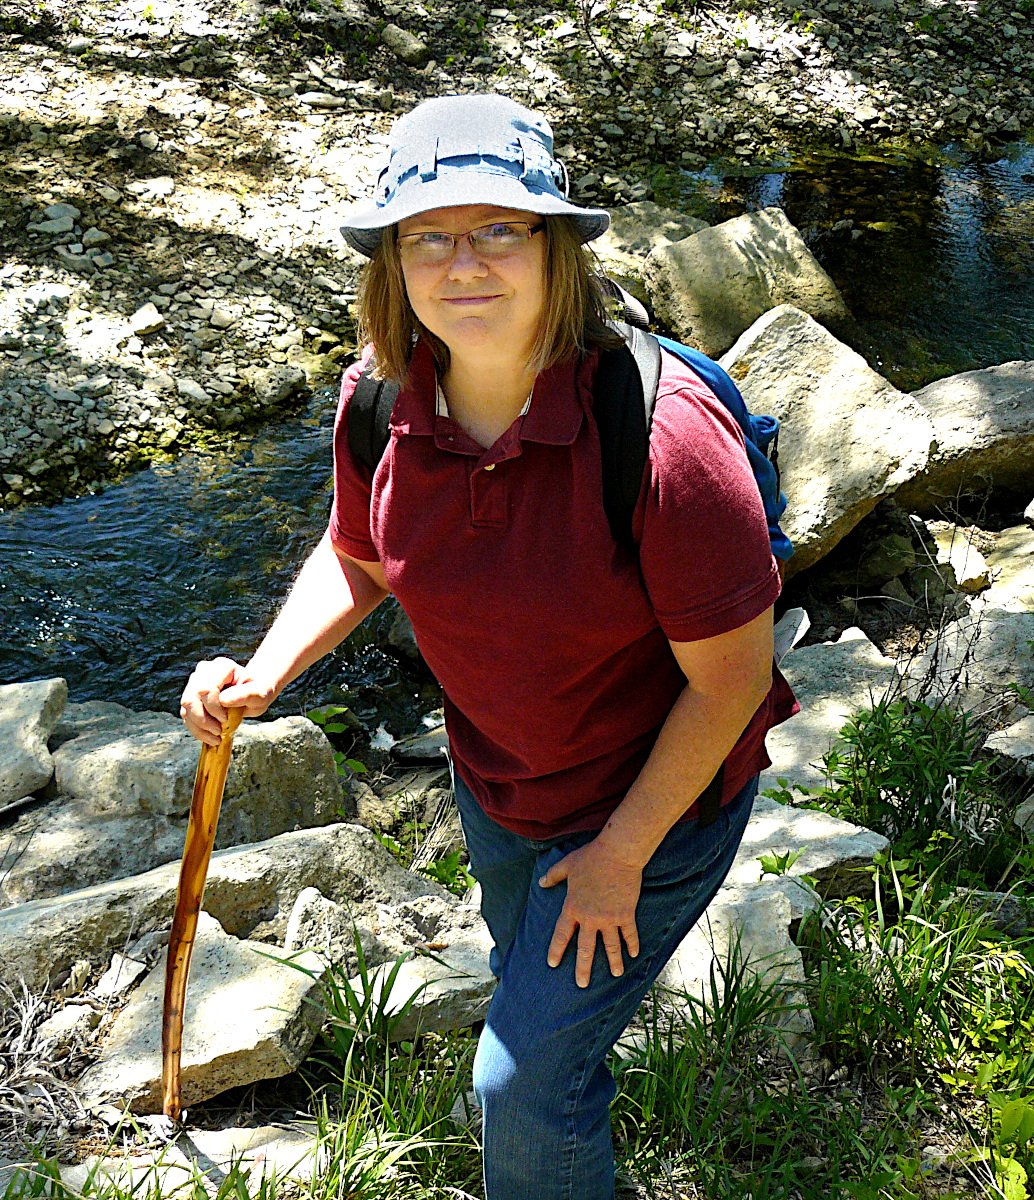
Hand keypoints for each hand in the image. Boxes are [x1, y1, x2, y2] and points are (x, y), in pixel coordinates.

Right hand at [179, 657, 277, 745]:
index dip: (213, 708)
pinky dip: (196, 729)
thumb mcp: (261, 693)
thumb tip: (224, 700)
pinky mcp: (192, 697)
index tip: (226, 719)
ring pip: (186, 707)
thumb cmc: (257, 691)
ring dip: (199, 727)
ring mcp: (195, 683)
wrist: (252, 693)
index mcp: (222, 667)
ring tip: (216, 737)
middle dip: (203, 719)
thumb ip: (247, 694)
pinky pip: (186, 715)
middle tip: (219, 731)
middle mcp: (204, 672)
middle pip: (191, 697)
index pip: (207, 688)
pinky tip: (210, 737)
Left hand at [538, 839, 642, 987]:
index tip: (553, 964)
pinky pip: (629, 934)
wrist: (617, 854)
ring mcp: (609, 918)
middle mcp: (590, 917)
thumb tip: (541, 883)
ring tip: (616, 974)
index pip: (562, 934)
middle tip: (582, 985)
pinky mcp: (626, 914)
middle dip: (583, 969)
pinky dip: (632, 944)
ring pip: (610, 946)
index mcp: (573, 907)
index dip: (556, 950)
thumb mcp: (567, 865)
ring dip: (613, 962)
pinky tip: (634, 954)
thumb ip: (553, 876)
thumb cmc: (590, 858)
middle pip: (585, 949)